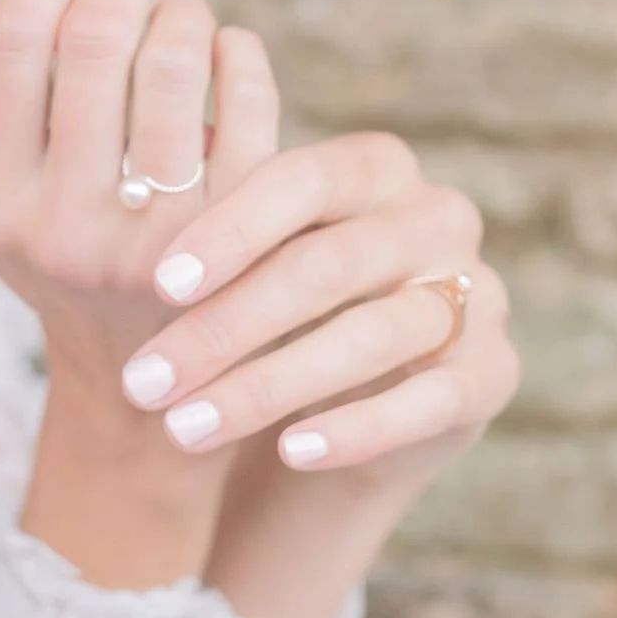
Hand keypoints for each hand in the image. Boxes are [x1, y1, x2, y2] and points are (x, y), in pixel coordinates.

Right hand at [0, 0, 280, 428]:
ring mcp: (153, 240)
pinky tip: (228, 54)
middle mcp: (60, 226)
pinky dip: (240, 52)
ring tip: (181, 18)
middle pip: (97, 38)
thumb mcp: (0, 187)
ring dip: (184, 12)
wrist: (149, 387)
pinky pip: (250, 99)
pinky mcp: (238, 241)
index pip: (10, 39)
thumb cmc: (68, 243)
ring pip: (178, 60)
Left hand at [125, 133, 517, 495]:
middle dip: (227, 328)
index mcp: (375, 167)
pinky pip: (429, 399)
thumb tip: (122, 223)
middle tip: (145, 382)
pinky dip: (356, 426)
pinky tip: (290, 450)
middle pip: (330, 265)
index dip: (232, 229)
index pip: (303, 180)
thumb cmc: (276, 311)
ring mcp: (478, 294)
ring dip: (268, 387)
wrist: (351, 403)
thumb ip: (209, 239)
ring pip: (373, 335)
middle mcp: (438, 218)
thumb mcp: (243, 267)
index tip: (160, 286)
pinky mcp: (494, 372)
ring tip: (185, 428)